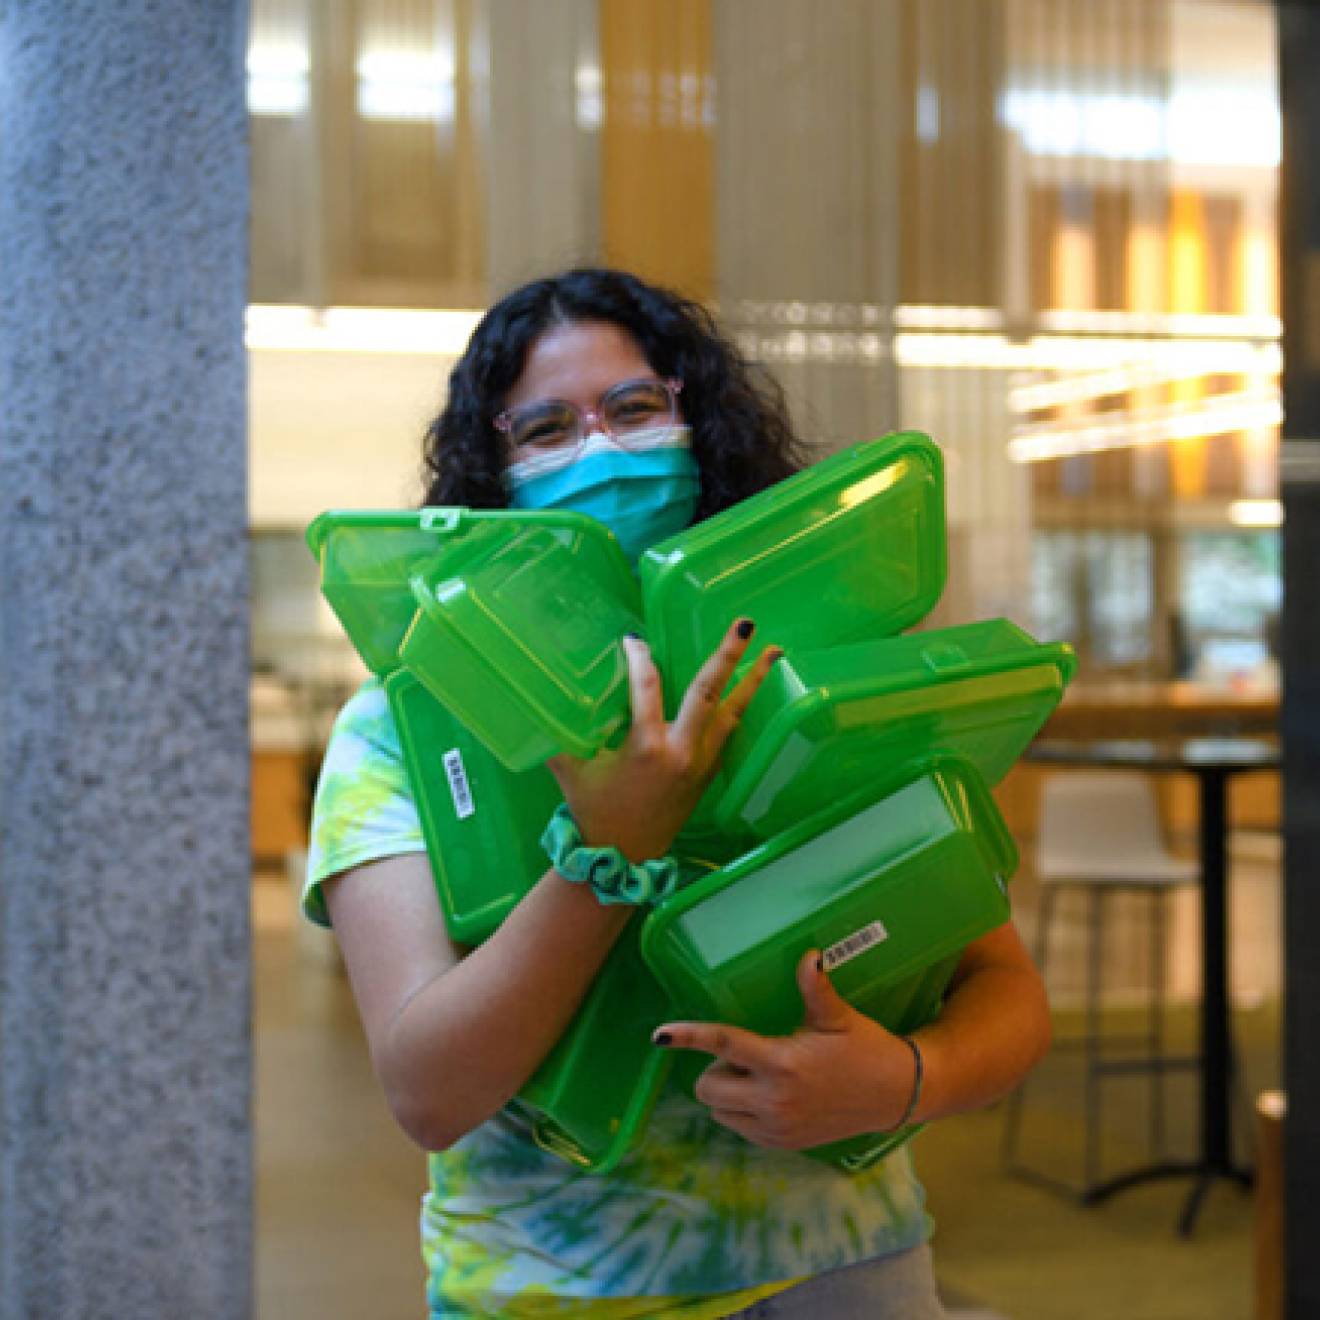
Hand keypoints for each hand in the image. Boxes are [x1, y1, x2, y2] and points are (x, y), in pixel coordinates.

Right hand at [547, 619, 780, 861]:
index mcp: (646, 747)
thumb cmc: (594, 810)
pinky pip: (729, 733)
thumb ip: (561, 734)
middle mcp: (681, 752)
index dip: (639, 659)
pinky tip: (751, 689)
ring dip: (753, 681)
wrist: (624, 856)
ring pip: (732, 713)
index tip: (633, 640)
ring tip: (774, 650)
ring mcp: (700, 763)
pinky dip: (740, 708)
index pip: (646, 688)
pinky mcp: (708, 774)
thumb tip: (541, 701)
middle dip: (727, 657)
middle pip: (709, 693)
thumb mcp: (572, 769)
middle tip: (744, 625)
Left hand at [653, 951, 922, 1149]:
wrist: (895, 1095)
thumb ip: (816, 988)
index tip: (659, 1035)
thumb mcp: (838, 1018)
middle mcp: (773, 1100)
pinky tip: (767, 1094)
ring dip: (725, 1092)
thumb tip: (809, 954)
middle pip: (708, 1086)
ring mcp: (776, 1127)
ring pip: (718, 1111)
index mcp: (782, 1063)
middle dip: (715, 1067)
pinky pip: (738, 1129)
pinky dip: (740, 1112)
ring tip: (758, 1074)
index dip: (688, 1037)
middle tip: (746, 1054)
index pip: (723, 1045)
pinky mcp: (782, 1143)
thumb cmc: (865, 1048)